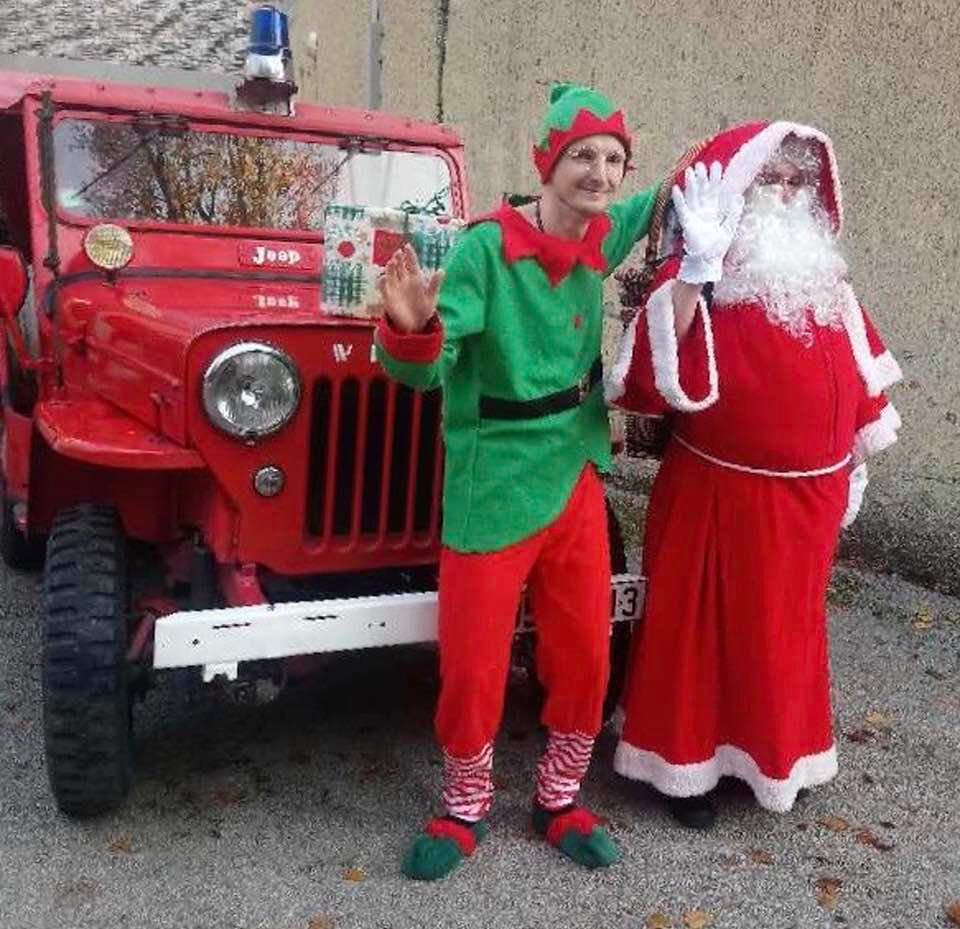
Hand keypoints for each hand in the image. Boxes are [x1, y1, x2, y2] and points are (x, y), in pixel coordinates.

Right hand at [376, 244, 443, 333]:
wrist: (415, 325)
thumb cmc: (424, 310)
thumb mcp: (431, 297)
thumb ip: (434, 284)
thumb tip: (442, 270)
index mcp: (415, 279)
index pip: (411, 263)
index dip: (409, 254)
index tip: (407, 246)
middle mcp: (404, 281)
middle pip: (400, 265)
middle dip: (399, 259)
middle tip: (399, 253)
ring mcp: (395, 288)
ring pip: (390, 273)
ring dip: (390, 267)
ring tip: (393, 261)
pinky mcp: (388, 297)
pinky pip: (383, 287)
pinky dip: (382, 282)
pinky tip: (383, 278)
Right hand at [671, 161, 743, 283]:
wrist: (708, 261)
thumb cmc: (717, 247)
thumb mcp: (729, 227)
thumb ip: (734, 212)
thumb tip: (738, 197)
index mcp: (713, 211)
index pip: (714, 191)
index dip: (715, 179)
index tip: (717, 165)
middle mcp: (702, 211)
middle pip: (702, 190)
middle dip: (701, 177)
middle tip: (700, 164)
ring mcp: (694, 216)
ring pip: (692, 196)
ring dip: (690, 184)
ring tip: (689, 170)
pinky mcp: (687, 223)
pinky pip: (682, 208)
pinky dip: (679, 199)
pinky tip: (676, 188)